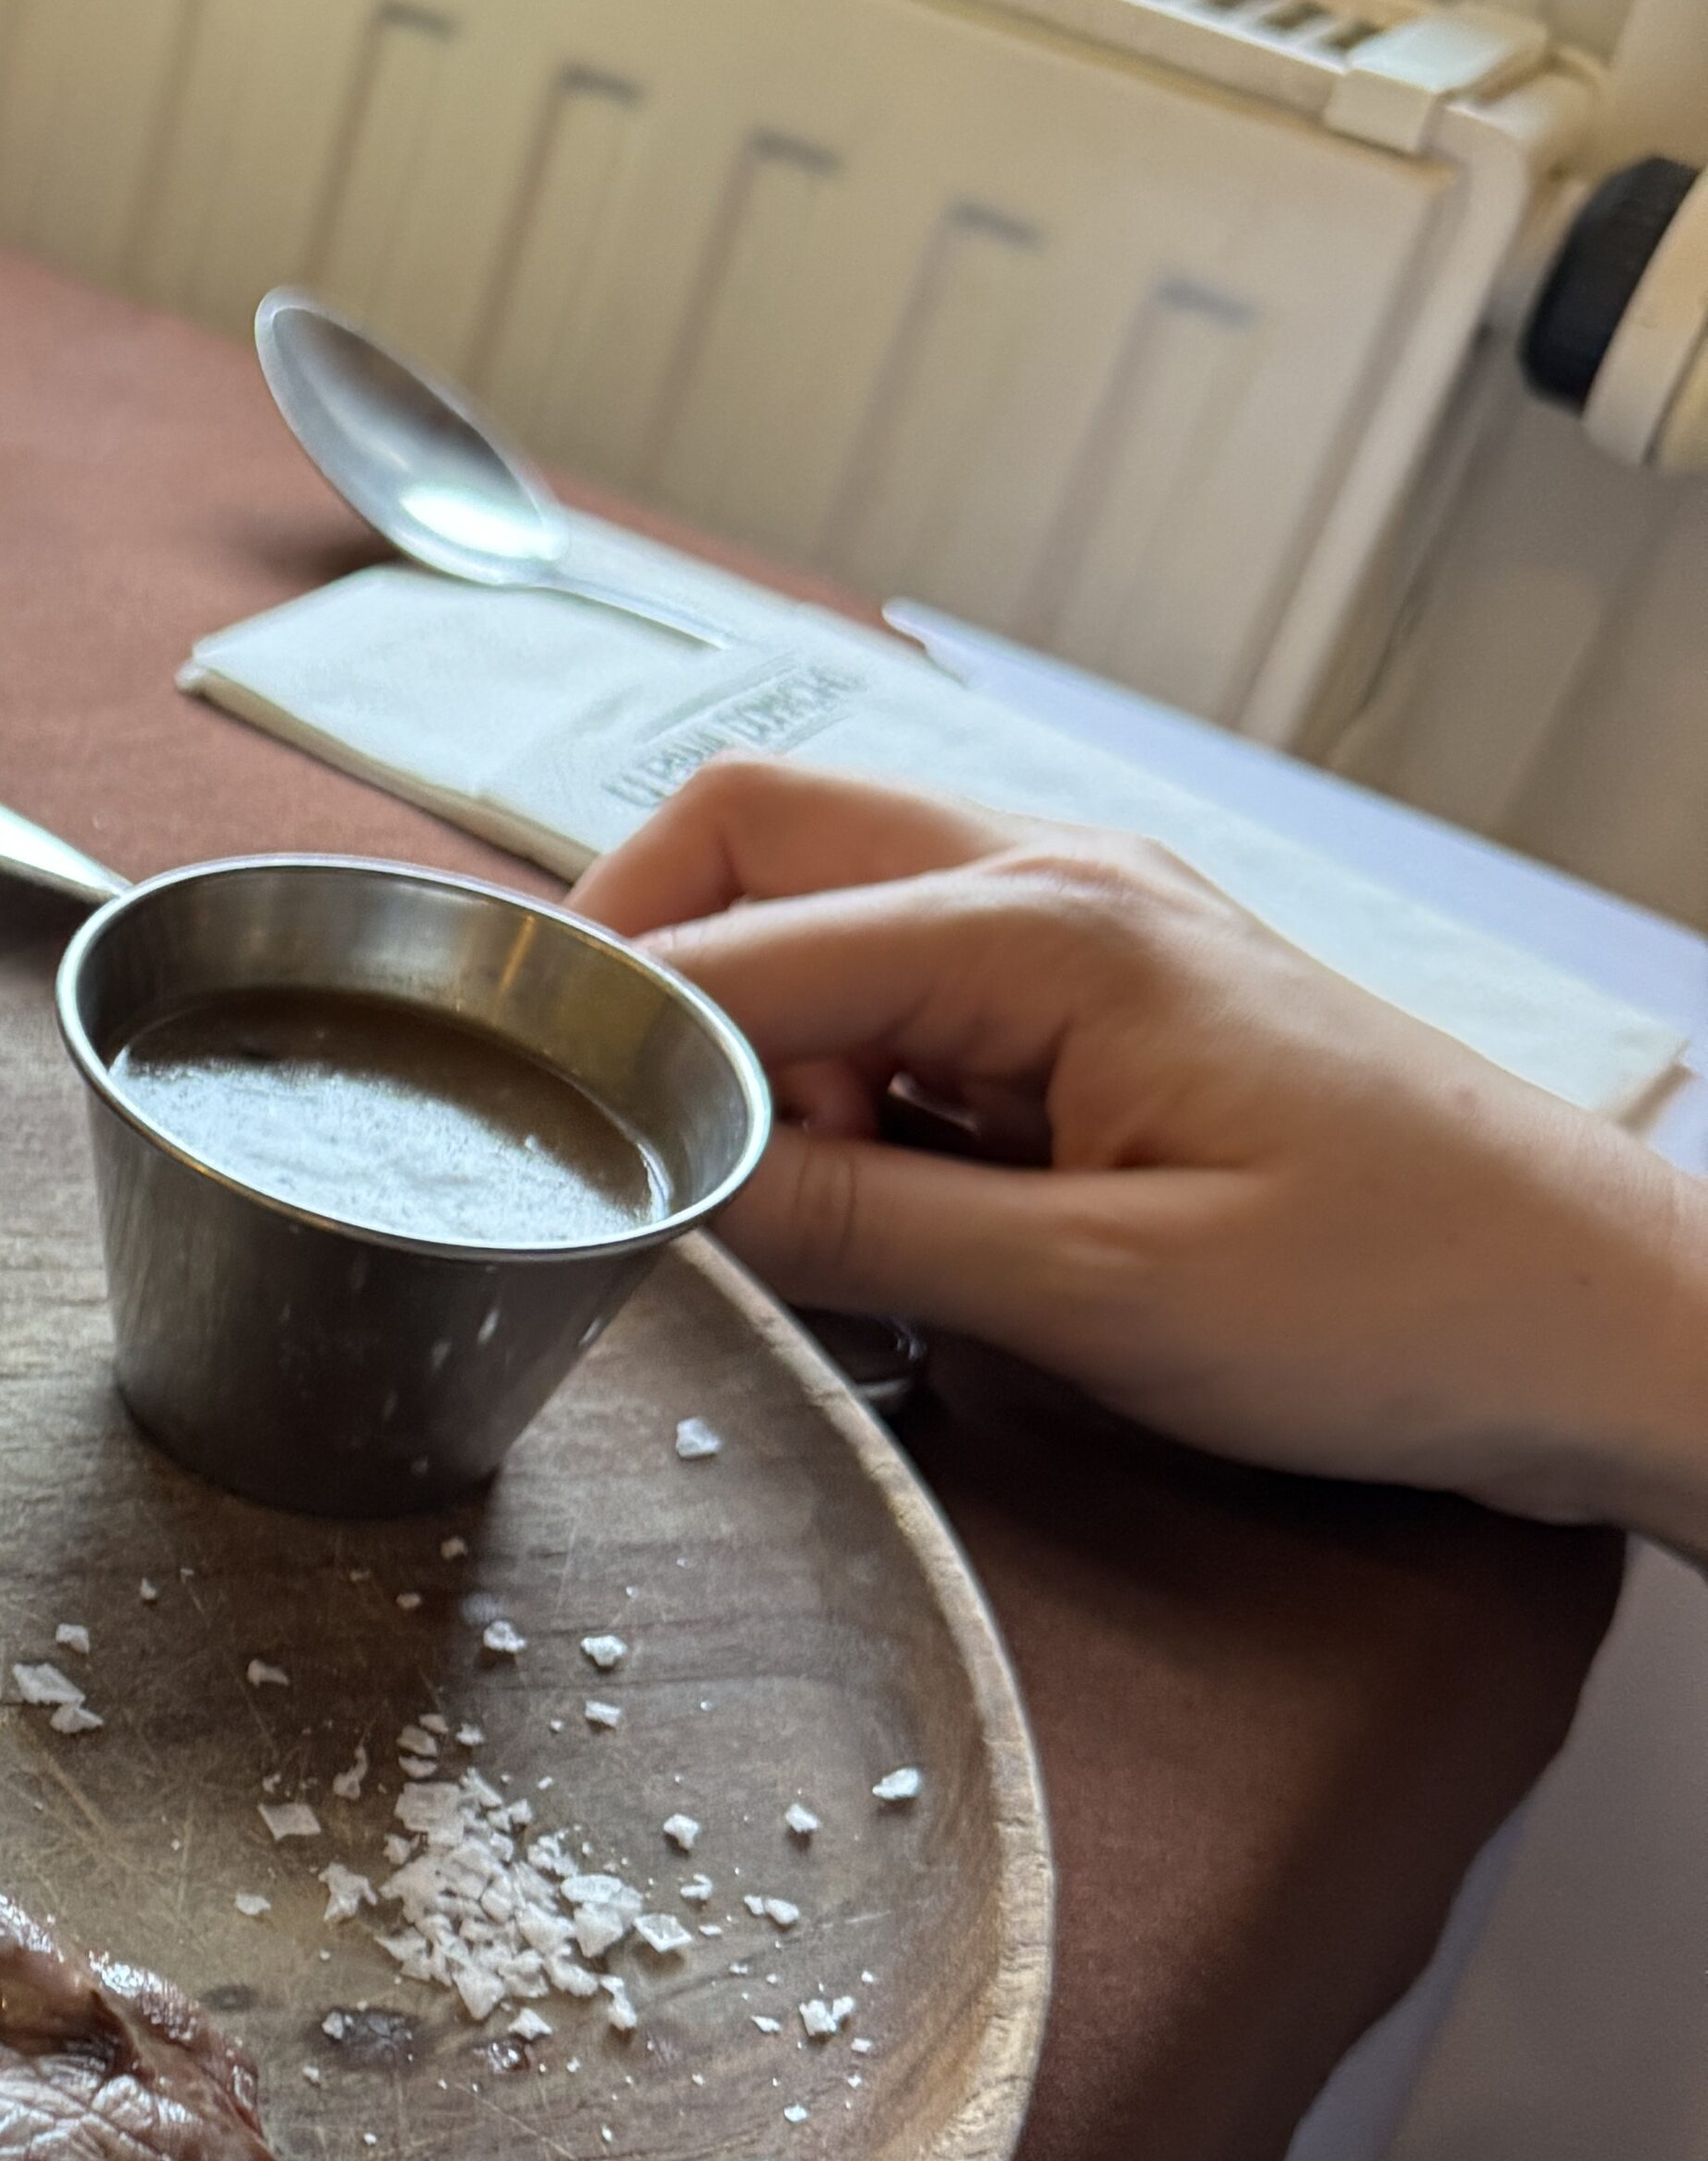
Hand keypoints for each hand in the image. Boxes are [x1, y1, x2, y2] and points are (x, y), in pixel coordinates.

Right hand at [571, 761, 1707, 1558]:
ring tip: (802, 1210)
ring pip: (827, 908)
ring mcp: (1090, 926)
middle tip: (609, 1125)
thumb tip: (674, 1187)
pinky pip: (912, 989)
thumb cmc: (1406, 1303)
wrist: (1604, 1321)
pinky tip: (888, 1207)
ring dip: (764, 1038)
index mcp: (1047, 926)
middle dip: (648, 963)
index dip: (619, 1041)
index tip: (557, 1150)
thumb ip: (867, 1236)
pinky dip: (850, 1079)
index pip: (740, 936)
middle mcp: (1057, 881)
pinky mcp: (1113, 999)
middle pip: (756, 838)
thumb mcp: (1105, 1300)